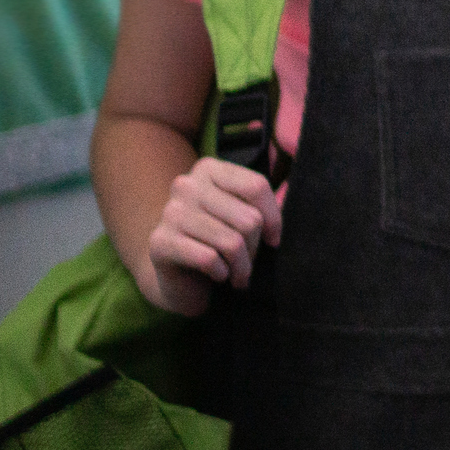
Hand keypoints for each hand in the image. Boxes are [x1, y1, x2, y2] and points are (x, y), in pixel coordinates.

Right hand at [139, 155, 280, 316]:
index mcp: (208, 169)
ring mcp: (170, 212)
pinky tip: (218, 275)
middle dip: (255, 248)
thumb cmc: (218, 243)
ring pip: (231, 242)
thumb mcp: (241, 216)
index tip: (273, 240)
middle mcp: (186, 185)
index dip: (274, 219)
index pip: (256, 186)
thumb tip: (289, 196)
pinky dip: (221, 273)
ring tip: (238, 274)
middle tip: (248, 262)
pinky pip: (209, 259)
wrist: (180, 279)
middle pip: (248, 218)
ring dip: (241, 267)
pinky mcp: (160, 242)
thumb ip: (263, 203)